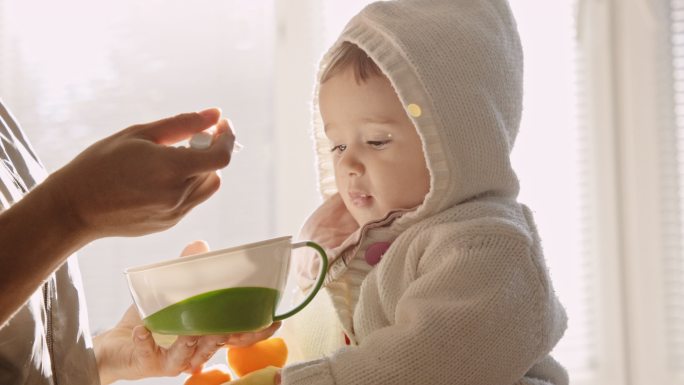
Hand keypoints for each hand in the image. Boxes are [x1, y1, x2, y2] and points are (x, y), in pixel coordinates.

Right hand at [45, 108, 234, 240]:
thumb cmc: (101, 164)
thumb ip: (182, 124)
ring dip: (201, 170)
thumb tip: (215, 114)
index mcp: (170, 169)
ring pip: (207, 187)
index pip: (221, 157)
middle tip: (189, 139)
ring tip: (172, 160)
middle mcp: (176, 195)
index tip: (221, 126)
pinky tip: (159, 179)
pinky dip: (187, 185)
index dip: (227, 139)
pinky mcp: (169, 223)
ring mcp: (174, 213)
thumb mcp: (140, 134)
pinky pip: (192, 201)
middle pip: (215, 170)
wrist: (74, 207)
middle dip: (209, 150)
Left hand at [94, 241, 280, 384]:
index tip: (274, 320)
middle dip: (226, 337)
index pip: (239, 335)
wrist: (116, 346)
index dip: (258, 331)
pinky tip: (142, 330)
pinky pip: (149, 353)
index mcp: (208, 335)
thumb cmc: (151, 320)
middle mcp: (196, 351)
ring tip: (190, 331)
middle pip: (218, 347)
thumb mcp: (170, 291)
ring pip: (188, 356)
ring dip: (191, 343)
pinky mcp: (148, 363)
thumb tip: (201, 244)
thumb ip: (188, 269)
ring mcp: (173, 360)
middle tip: (229, 326)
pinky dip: (146, 341)